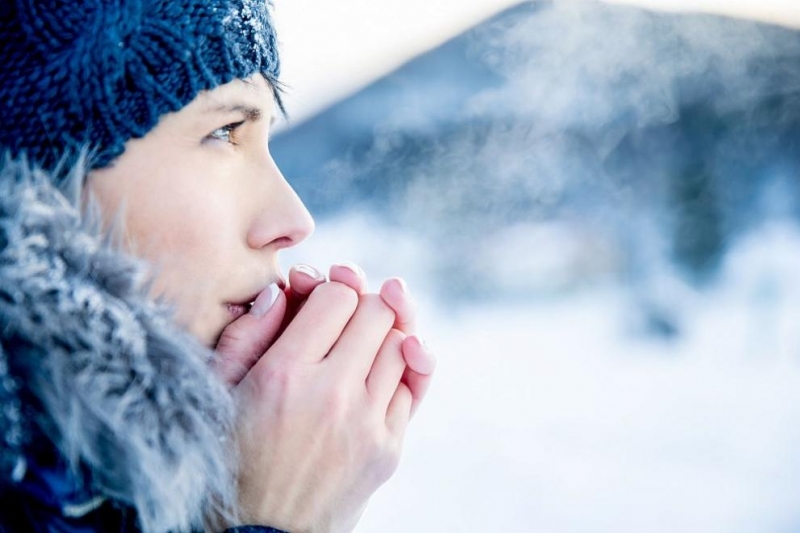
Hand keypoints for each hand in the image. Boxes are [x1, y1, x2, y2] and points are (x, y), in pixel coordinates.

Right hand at [234, 277, 408, 531]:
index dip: (330, 290)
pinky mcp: (388, 450)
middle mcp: (332, 396)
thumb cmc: (229, 457)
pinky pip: (413, 385)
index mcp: (283, 375)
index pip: (339, 296)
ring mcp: (367, 425)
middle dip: (362, 303)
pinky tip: (380, 370)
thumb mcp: (218, 391)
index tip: (318, 302)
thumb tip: (285, 288)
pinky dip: (400, 369)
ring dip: (385, 333)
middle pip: (379, 312)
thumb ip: (247, 333)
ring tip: (362, 341)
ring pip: (403, 344)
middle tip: (345, 314)